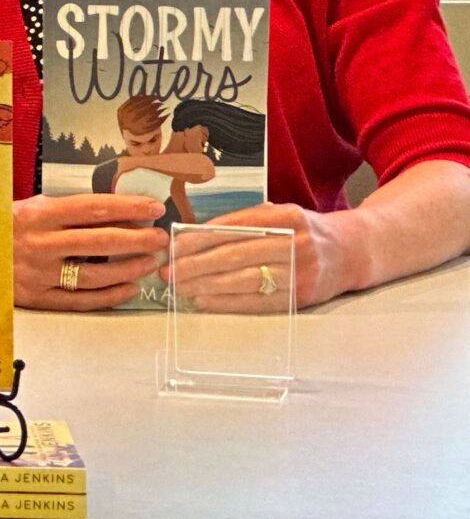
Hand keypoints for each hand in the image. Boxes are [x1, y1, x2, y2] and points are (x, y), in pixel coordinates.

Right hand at [13, 191, 166, 309]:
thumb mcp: (27, 208)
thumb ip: (64, 210)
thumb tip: (114, 212)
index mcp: (36, 215)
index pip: (92, 209)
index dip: (127, 208)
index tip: (152, 208)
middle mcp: (38, 244)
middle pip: (99, 242)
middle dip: (136, 239)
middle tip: (159, 237)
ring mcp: (38, 274)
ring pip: (94, 274)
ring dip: (128, 269)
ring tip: (149, 261)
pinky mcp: (37, 298)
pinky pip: (81, 300)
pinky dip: (109, 296)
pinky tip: (128, 288)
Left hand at [165, 202, 346, 309]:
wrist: (352, 252)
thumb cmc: (303, 232)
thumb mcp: (279, 215)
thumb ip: (242, 222)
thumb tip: (191, 236)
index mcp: (285, 217)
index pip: (233, 227)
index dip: (198, 238)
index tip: (172, 246)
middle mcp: (296, 243)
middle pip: (235, 255)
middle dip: (195, 264)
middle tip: (167, 271)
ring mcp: (302, 271)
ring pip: (244, 280)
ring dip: (206, 285)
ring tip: (179, 287)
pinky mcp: (303, 296)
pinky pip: (258, 302)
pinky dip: (227, 303)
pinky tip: (204, 301)